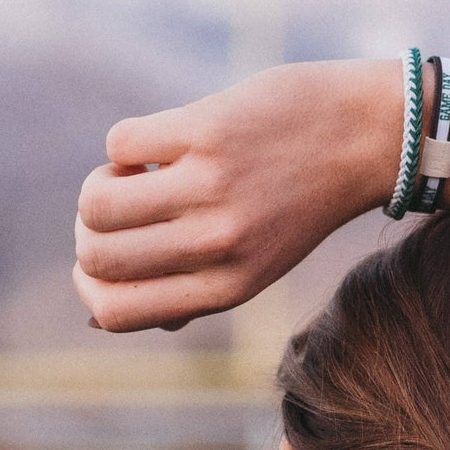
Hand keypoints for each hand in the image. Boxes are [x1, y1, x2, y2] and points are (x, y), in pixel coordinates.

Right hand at [74, 60, 399, 332]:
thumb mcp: (251, 267)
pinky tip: (162, 143)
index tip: (98, 258)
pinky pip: (120, 144)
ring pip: (98, 201)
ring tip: (131, 176)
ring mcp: (211, 187)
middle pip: (97, 257)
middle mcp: (217, 246)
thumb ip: (185, 296)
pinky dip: (126, 145)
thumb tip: (96, 318)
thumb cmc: (296, 204)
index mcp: (226, 288)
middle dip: (87, 232)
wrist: (362, 138)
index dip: (88, 287)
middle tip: (114, 208)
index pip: (118, 312)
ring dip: (99, 185)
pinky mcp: (206, 130)